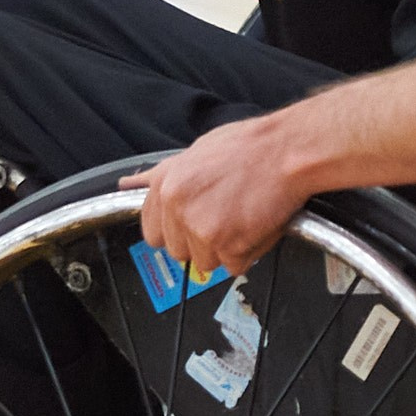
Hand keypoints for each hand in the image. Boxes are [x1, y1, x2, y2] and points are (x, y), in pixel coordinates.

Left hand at [122, 119, 306, 279]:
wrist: (285, 151)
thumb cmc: (247, 147)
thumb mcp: (193, 153)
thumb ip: (162, 175)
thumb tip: (130, 184)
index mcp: (165, 185)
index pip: (152, 233)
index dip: (175, 232)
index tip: (190, 226)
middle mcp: (177, 208)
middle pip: (178, 251)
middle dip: (200, 241)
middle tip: (224, 216)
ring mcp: (201, 229)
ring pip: (205, 262)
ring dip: (225, 249)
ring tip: (242, 217)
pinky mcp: (228, 246)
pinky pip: (233, 267)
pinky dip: (247, 254)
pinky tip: (255, 226)